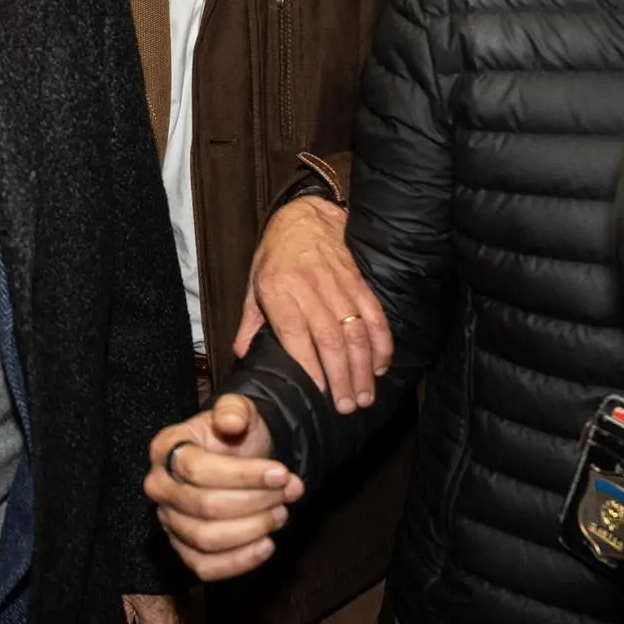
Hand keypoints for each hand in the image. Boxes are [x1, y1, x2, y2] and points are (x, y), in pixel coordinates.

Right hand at [144, 393, 302, 581]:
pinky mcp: (182, 548)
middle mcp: (159, 486)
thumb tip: (230, 423)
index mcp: (165, 448)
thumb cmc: (235, 435)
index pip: (198, 469)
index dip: (243, 475)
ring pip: (205, 539)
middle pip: (204, 506)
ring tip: (281, 514)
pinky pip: (204, 567)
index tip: (283, 473)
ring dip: (251, 530)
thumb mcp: (238, 410)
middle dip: (255, 503)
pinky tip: (267, 546)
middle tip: (289, 494)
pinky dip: (238, 562)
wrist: (238, 458)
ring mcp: (168, 520)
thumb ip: (234, 410)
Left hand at [234, 196, 391, 412]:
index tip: (318, 392)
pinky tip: (381, 366)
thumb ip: (250, 322)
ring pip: (355, 330)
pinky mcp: (358, 280)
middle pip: (330, 338)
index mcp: (278, 290)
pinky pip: (374, 314)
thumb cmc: (274, 257)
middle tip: (347, 406)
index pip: (295, 333)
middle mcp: (309, 286)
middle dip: (341, 376)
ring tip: (364, 396)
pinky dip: (381, 343)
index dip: (309, 364)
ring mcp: (337, 283)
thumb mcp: (253, 285)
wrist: (304, 217)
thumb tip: (242, 354)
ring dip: (362, 367)